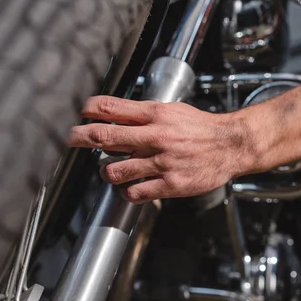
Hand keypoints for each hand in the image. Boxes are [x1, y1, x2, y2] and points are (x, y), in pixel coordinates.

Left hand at [68, 96, 254, 202]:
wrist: (231, 145)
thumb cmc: (200, 128)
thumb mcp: (172, 111)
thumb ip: (143, 114)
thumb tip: (113, 116)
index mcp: (155, 115)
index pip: (111, 108)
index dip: (87, 111)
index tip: (77, 114)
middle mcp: (156, 137)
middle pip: (105, 137)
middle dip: (79, 138)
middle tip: (69, 140)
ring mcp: (163, 162)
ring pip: (116, 171)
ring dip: (106, 172)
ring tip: (110, 171)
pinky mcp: (171, 184)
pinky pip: (136, 192)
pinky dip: (128, 192)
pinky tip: (132, 188)